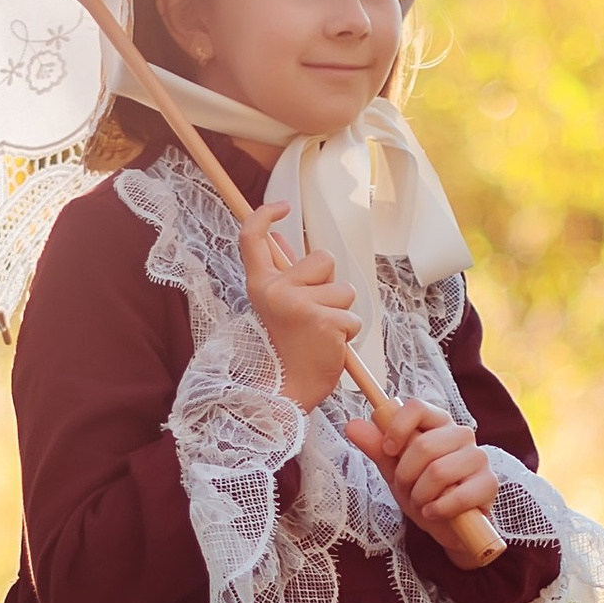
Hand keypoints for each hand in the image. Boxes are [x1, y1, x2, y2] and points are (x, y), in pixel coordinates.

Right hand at [239, 203, 357, 412]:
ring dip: (341, 313)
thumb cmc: (283, 353)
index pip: (251, 238)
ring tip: (321, 336)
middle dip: (329, 285)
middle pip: (323, 259)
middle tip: (313, 318)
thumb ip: (283, 276)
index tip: (283, 207)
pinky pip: (352, 316)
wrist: (284, 395)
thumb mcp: (276, 309)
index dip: (265, 216)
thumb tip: (281, 239)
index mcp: (260, 286)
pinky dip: (347, 333)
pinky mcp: (325, 320)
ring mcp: (300, 304)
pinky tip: (329, 348)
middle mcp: (276, 290)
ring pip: (344, 289)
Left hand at [354, 397, 500, 547]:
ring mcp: (479, 458)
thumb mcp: (394, 470)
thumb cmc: (422, 492)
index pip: (417, 408)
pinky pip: (458, 495)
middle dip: (406, 475)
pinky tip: (434, 513)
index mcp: (438, 423)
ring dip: (420, 495)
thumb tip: (352, 425)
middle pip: (424, 445)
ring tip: (421, 502)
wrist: (447, 526)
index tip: (388, 450)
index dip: (397, 428)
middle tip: (406, 489)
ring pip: (438, 471)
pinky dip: (438, 509)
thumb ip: (377, 448)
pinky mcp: (489, 484)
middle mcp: (461, 434)